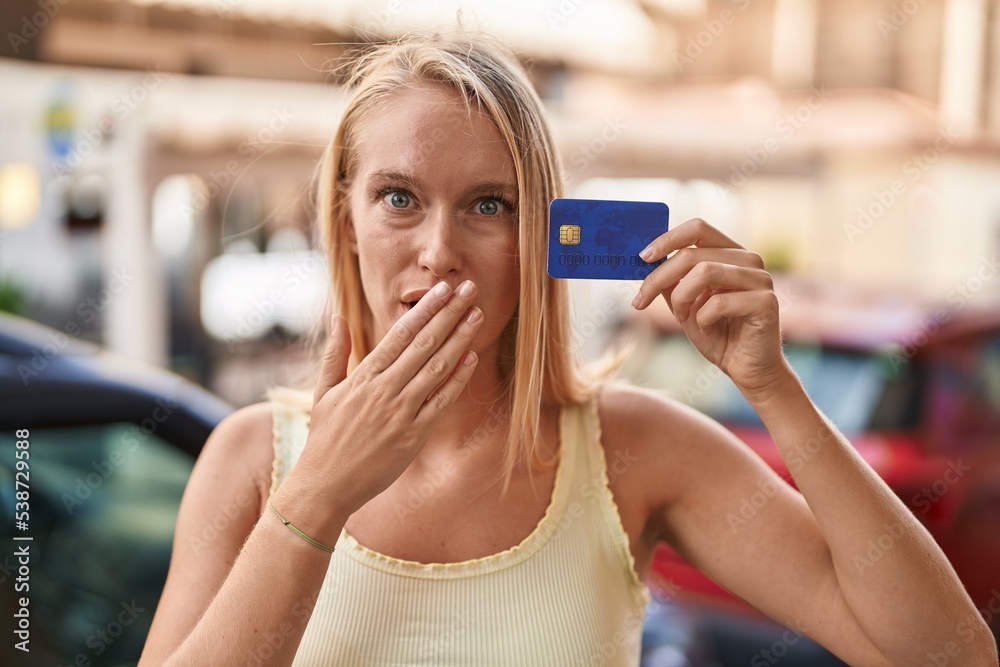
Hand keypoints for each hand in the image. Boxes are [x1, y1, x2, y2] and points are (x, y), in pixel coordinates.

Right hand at [299, 280, 482, 515]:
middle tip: (470, 289)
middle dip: (449, 314)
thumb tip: (338, 317)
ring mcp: (401, 412)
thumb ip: (335, 353)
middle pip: (424, 343)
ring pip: (436, 367)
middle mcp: (384, 390)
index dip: (426, 309)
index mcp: (363, 376)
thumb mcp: (324, 391)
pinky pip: (441, 401)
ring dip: (460, 339)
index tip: (444, 289)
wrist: (325, 485)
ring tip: (477, 315)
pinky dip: (458, 378)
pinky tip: (472, 357)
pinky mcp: (414, 435)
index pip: (401, 333)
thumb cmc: (325, 438)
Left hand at [631, 218, 790, 398]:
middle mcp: (748, 260)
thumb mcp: (684, 304)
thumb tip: (646, 260)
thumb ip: (671, 281)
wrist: (747, 369)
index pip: (698, 228)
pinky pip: (719, 302)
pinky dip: (703, 318)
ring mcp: (761, 279)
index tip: (643, 258)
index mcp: (730, 254)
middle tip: (640, 300)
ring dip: (682, 298)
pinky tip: (709, 329)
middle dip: (659, 278)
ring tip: (684, 317)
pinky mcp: (766, 302)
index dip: (667, 239)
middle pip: (692, 253)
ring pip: (704, 272)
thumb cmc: (717, 334)